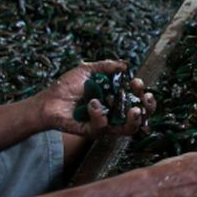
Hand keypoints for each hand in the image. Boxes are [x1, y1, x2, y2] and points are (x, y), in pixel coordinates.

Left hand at [35, 60, 155, 137]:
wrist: (48, 99)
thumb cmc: (67, 86)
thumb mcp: (87, 70)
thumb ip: (106, 66)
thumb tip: (125, 65)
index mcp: (116, 97)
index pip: (136, 97)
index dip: (141, 92)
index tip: (137, 82)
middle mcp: (114, 112)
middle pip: (140, 116)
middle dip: (147, 108)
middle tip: (145, 99)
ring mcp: (105, 123)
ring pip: (128, 129)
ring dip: (134, 119)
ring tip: (133, 110)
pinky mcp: (93, 131)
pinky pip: (103, 127)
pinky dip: (99, 114)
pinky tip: (92, 103)